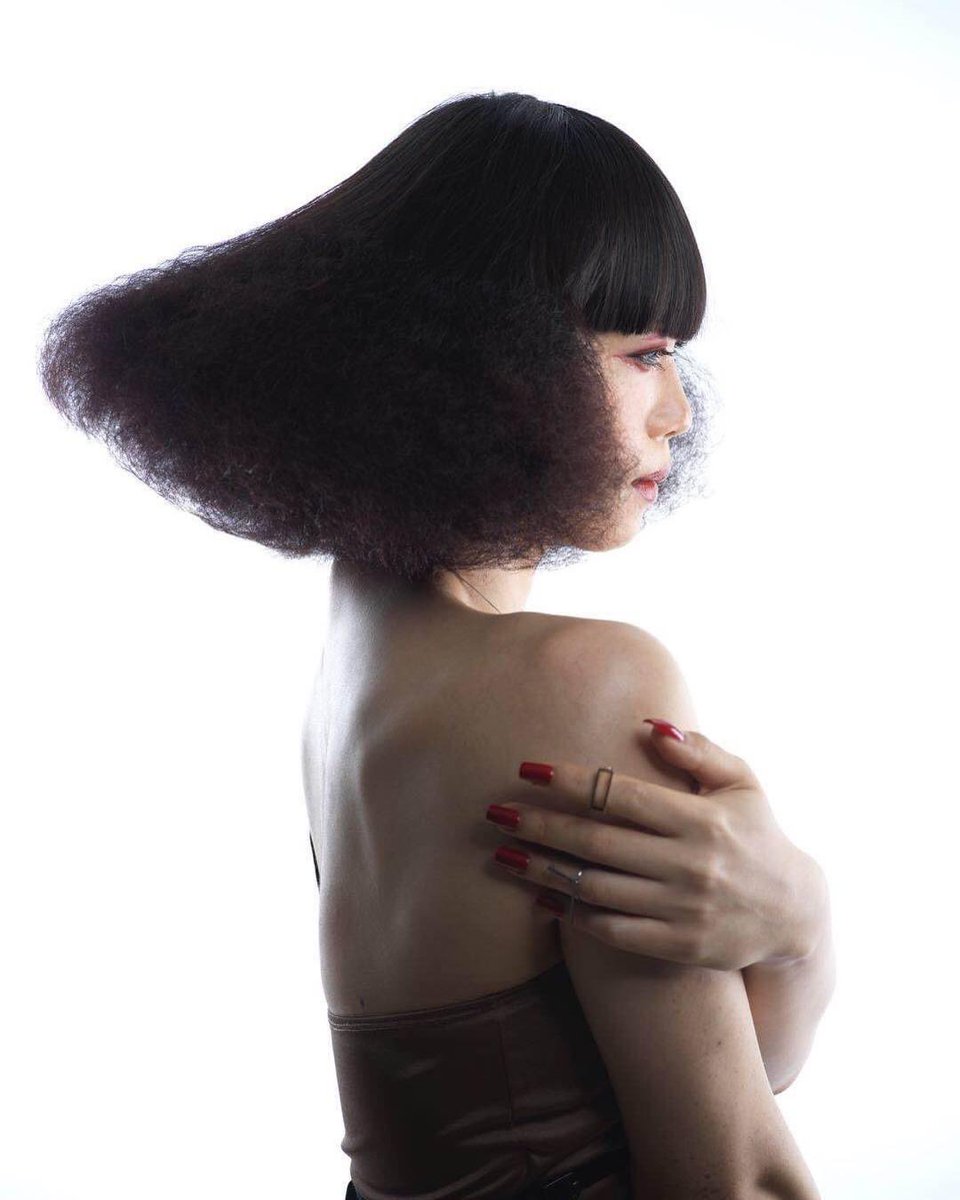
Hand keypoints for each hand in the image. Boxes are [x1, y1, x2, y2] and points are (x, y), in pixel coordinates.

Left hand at [483, 719, 822, 971]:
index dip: (569, 781)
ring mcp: (683, 909)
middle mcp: (689, 864)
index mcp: (700, 818)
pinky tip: (541, 899)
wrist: (797, 916)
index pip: (620, 795)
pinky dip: (573, 915)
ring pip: (596, 888)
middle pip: (596, 842)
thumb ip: (698, 752)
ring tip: (504, 856)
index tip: (526, 769)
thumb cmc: (759, 835)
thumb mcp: (743, 785)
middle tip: (496, 812)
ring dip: (543, 872)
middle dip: (540, 825)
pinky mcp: (679, 948)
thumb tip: (649, 723)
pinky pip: (614, 931)